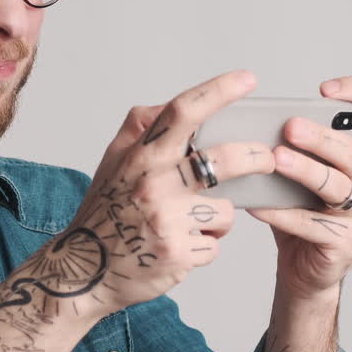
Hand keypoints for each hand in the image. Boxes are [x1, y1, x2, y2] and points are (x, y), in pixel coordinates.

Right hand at [23, 70, 276, 319]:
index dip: (218, 91)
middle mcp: (153, 184)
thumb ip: (138, 128)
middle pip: (222, 159)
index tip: (247, 79)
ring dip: (220, 217)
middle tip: (268, 158)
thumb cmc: (104, 213)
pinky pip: (215, 243)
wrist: (83, 272)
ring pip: (226, 209)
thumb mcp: (112, 162)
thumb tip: (168, 105)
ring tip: (196, 223)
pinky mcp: (178, 254)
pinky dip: (206, 245)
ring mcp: (166, 220)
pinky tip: (182, 247)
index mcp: (140, 156)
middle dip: (256, 156)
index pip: (182, 112)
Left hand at [247, 76, 351, 299]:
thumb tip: (255, 122)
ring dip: (305, 170)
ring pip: (336, 186)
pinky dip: (282, 213)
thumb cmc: (298, 210)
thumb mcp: (296, 171)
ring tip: (276, 159)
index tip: (326, 90)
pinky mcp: (346, 242)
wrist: (301, 267)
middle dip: (322, 138)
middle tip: (290, 127)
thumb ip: (289, 146)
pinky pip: (312, 223)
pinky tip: (258, 205)